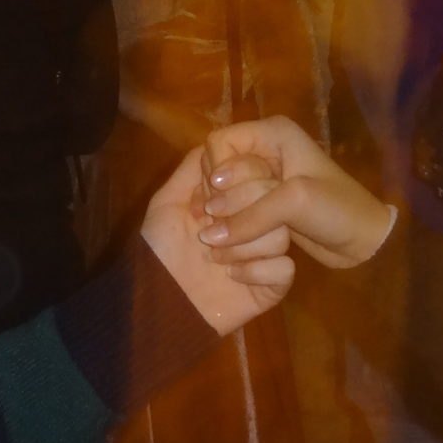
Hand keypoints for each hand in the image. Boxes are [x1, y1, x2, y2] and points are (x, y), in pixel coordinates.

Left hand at [140, 144, 293, 332]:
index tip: (205, 200)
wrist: (159, 298)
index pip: (260, 171)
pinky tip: (232, 277)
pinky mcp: (274, 284)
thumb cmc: (160, 250)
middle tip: (207, 233)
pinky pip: (284, 268)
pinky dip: (256, 271)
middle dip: (238, 213)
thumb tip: (215, 143)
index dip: (236, 181)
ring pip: (281, 233)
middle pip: (275, 198)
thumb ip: (191, 168)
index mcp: (236, 199)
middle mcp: (256, 222)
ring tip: (214, 259)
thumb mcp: (168, 202)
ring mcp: (267, 254)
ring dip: (242, 245)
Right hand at [199, 117, 395, 270]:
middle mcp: (264, 148)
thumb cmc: (335, 211)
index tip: (221, 204)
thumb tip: (206, 235)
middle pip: (216, 168)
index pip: (219, 143)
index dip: (216, 175)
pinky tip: (237, 242)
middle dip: (219, 200)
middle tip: (224, 226)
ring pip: (221, 192)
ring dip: (223, 217)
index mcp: (273, 133)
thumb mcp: (292, 205)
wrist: (363, 240)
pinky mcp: (263, 201)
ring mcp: (262, 176)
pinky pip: (232, 209)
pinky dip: (232, 225)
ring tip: (230, 238)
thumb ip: (248, 215)